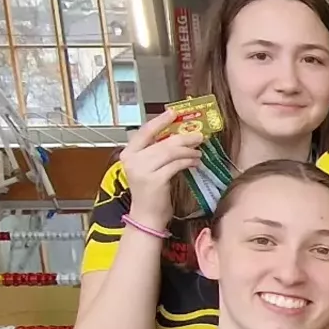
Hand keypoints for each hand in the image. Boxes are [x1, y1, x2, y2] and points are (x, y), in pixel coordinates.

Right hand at [119, 108, 206, 228]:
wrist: (146, 216)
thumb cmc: (150, 192)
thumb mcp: (148, 168)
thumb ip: (156, 152)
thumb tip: (178, 136)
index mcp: (128, 153)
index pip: (145, 132)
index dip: (160, 121)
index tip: (173, 112)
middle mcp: (132, 160)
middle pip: (162, 142)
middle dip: (183, 137)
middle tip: (199, 136)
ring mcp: (143, 170)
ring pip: (171, 152)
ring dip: (188, 150)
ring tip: (199, 152)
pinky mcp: (155, 180)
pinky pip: (176, 165)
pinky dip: (188, 161)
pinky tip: (195, 162)